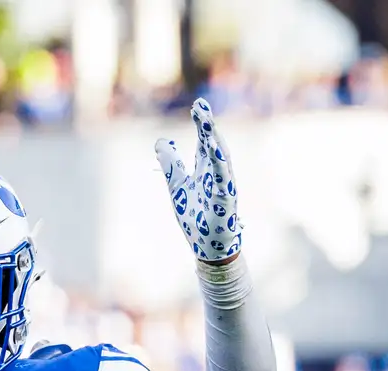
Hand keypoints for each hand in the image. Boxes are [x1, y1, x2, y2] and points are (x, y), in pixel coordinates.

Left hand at [155, 99, 243, 264]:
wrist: (207, 247)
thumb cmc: (196, 217)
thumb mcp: (176, 186)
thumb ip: (170, 164)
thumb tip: (160, 142)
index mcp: (205, 170)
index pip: (204, 142)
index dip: (201, 124)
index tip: (196, 106)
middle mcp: (216, 174)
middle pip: (212, 144)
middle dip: (207, 125)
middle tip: (200, 106)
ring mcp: (223, 185)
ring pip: (220, 157)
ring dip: (213, 139)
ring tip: (206, 121)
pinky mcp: (227, 199)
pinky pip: (224, 178)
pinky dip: (219, 163)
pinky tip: (213, 148)